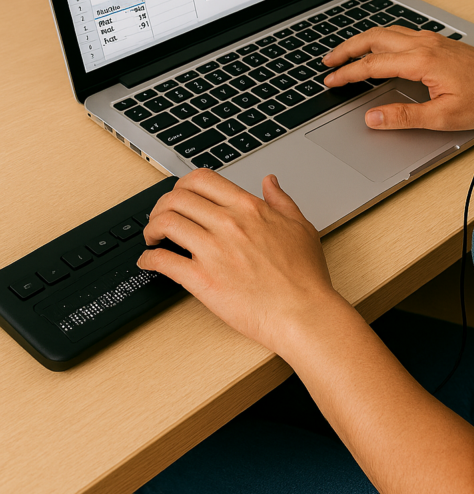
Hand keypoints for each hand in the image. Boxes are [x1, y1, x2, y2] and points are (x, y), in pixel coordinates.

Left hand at [137, 169, 338, 352]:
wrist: (303, 313)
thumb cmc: (305, 277)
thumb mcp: (300, 227)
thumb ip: (281, 200)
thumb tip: (270, 182)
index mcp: (248, 208)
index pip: (201, 180)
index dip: (182, 185)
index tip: (179, 196)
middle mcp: (228, 224)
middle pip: (176, 198)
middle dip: (161, 205)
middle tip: (160, 217)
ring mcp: (213, 251)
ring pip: (166, 223)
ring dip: (152, 227)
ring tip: (153, 237)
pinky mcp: (202, 281)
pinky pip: (163, 261)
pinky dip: (148, 258)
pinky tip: (148, 261)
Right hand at [323, 25, 473, 130]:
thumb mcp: (442, 117)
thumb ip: (403, 117)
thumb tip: (373, 118)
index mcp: (421, 61)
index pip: (372, 65)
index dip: (348, 74)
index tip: (331, 82)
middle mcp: (424, 44)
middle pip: (373, 38)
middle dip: (347, 49)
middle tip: (328, 62)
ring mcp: (432, 40)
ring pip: (386, 32)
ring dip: (362, 40)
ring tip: (346, 53)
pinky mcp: (439, 42)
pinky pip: (400, 33)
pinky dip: (380, 38)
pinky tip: (378, 48)